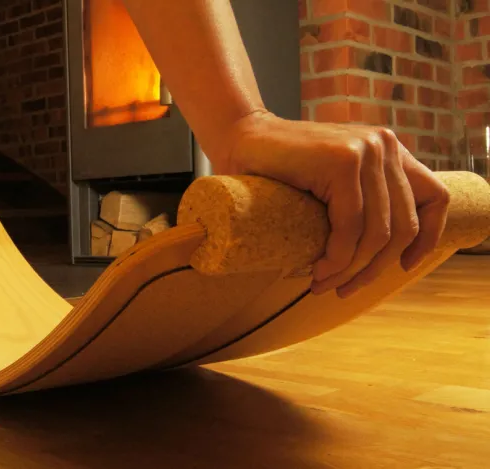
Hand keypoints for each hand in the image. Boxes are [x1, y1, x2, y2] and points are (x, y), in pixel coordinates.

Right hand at [215, 111, 450, 298]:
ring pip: (377, 233)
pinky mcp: (342, 161)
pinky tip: (318, 269)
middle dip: (374, 269)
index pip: (435, 198)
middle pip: (403, 227)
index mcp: (389, 151)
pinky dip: (337, 257)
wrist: (239, 139)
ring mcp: (366, 150)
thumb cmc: (278, 171)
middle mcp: (385, 146)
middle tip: (342, 289)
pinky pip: (351, 226)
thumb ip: (360, 199)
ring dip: (351, 269)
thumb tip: (383, 253)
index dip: (427, 239)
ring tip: (323, 283)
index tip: (404, 266)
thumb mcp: (332, 184)